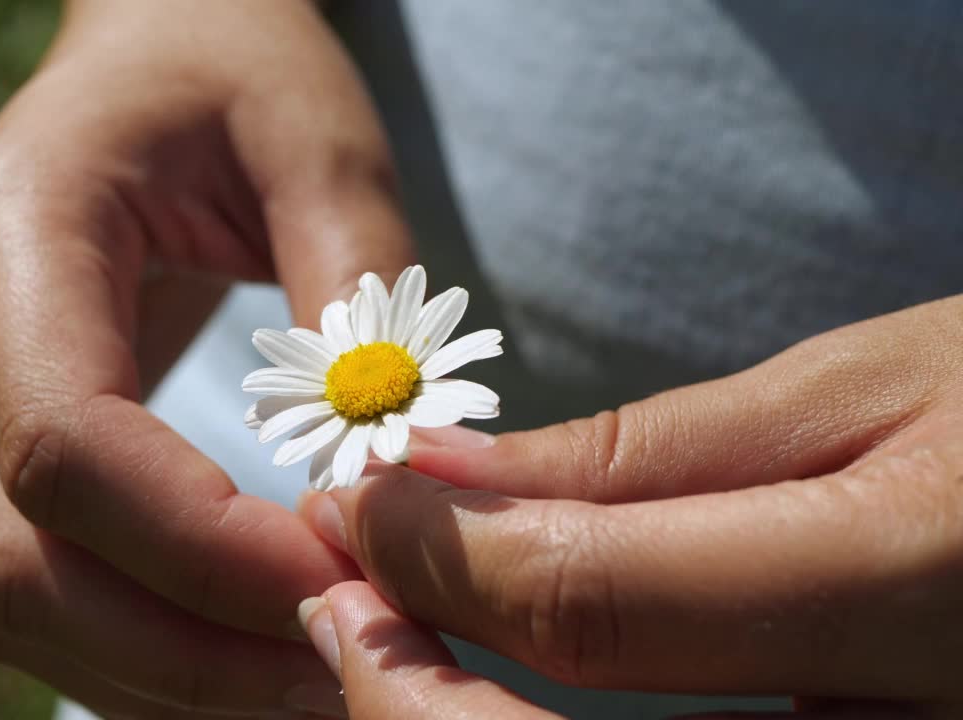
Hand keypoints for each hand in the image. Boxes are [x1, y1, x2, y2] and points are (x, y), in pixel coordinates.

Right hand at [0, 0, 412, 715]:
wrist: (157, 44)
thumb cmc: (238, 70)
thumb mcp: (321, 143)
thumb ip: (356, 298)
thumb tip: (385, 485)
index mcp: (14, 232)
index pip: (66, 444)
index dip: (202, 549)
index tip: (348, 583)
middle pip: (14, 560)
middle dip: (183, 650)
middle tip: (345, 668)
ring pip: (10, 599)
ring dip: (160, 672)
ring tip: (313, 678)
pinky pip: (34, 588)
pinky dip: (135, 650)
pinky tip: (243, 655)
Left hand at [301, 296, 962, 718]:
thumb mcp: (859, 393)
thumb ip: (638, 462)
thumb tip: (436, 478)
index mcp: (923, 593)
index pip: (591, 611)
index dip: (435, 562)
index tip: (354, 510)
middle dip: (414, 695)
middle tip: (347, 601)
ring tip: (400, 633)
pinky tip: (496, 682)